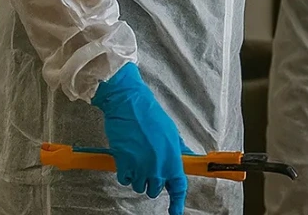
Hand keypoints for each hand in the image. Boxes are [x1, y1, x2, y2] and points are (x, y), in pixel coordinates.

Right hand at [92, 63, 188, 214]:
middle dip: (151, 181)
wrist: (129, 103)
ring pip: (138, 185)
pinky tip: (127, 157)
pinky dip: (124, 172)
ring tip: (137, 156)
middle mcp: (158, 165)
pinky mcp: (124, 164)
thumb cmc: (150, 115)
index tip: (175, 213)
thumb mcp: (170, 132)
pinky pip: (124, 179)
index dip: (177, 202)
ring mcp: (141, 166)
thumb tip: (183, 159)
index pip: (178, 186)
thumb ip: (176, 150)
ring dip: (137, 176)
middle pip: (154, 189)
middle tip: (148, 165)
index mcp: (173, 157)